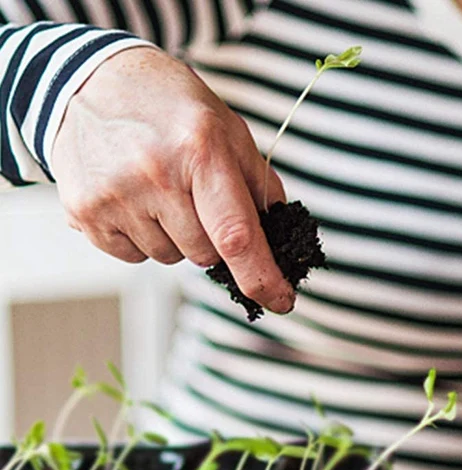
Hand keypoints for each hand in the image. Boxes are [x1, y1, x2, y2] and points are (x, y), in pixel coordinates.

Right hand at [50, 47, 293, 312]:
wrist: (89, 80)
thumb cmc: (170, 107)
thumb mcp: (227, 128)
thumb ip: (260, 184)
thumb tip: (282, 238)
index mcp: (200, 151)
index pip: (236, 234)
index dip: (262, 276)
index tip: (281, 302)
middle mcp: (155, 175)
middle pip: (204, 255)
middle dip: (208, 237)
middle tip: (190, 193)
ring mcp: (115, 195)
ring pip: (169, 258)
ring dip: (173, 236)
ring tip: (155, 188)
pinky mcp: (84, 212)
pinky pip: (133, 257)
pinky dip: (140, 237)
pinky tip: (131, 197)